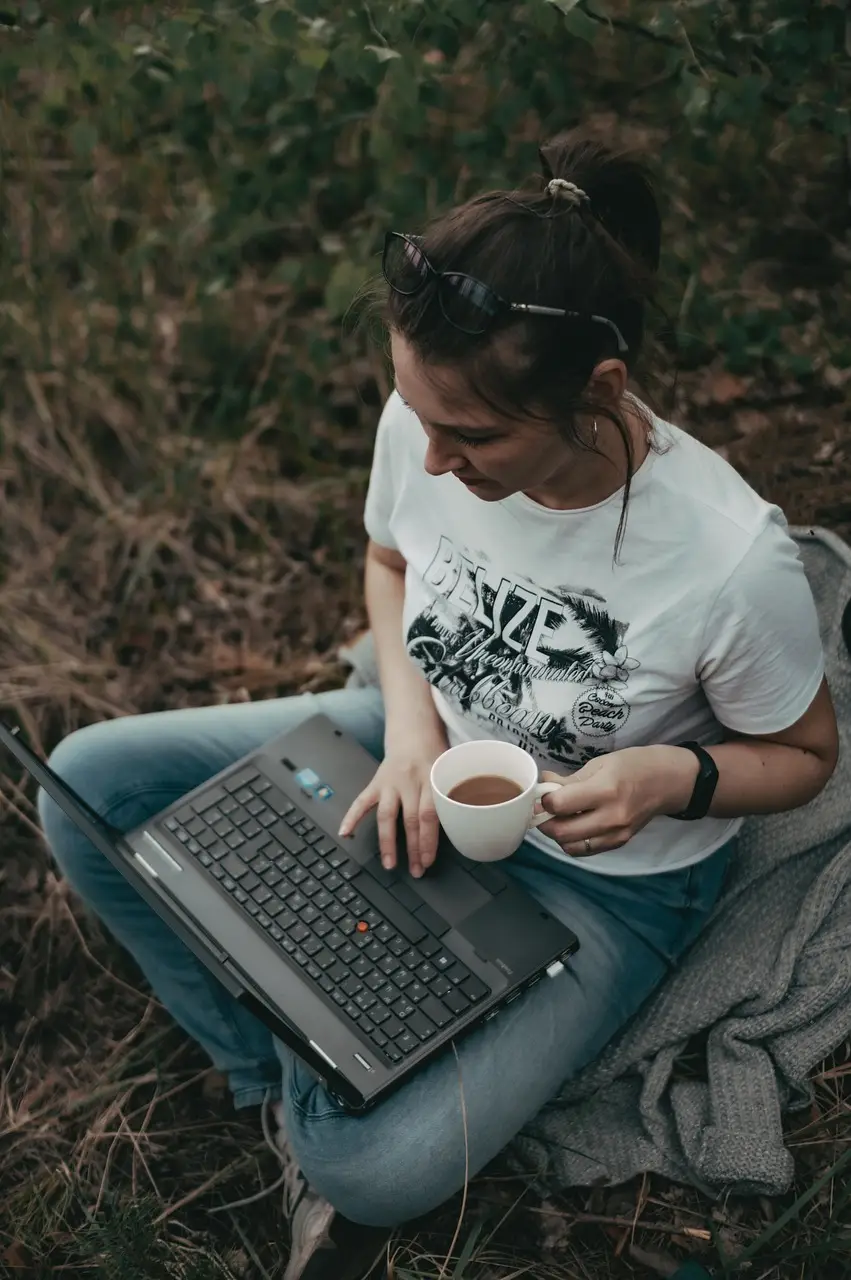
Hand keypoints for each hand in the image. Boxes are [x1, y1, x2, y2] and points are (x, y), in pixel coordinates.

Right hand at [338, 726, 447, 876]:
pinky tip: (345, 833)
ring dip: (387, 842)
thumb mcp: (449, 770)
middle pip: (410, 820)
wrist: (414, 731)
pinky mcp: (376, 782)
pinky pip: (361, 801)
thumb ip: (452, 794)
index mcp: (431, 778)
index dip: (428, 840)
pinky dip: (352, 817)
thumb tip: (462, 827)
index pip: (430, 814)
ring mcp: (390, 782)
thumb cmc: (435, 754)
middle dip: (413, 848)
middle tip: (416, 870)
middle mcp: (409, 781)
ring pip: (387, 815)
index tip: (428, 860)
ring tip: (389, 864)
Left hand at [536, 746, 699, 856]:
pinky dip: (573, 842)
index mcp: (605, 790)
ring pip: (570, 846)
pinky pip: (586, 850)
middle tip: (542, 810)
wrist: (668, 781)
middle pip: (562, 832)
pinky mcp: (620, 843)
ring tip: (558, 818)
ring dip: (557, 835)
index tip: (543, 795)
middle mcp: (611, 816)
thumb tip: (543, 784)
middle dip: (544, 822)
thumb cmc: (634, 765)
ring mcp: (616, 834)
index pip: (560, 805)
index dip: (544, 801)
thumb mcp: (600, 763)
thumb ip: (570, 779)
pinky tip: (574, 826)